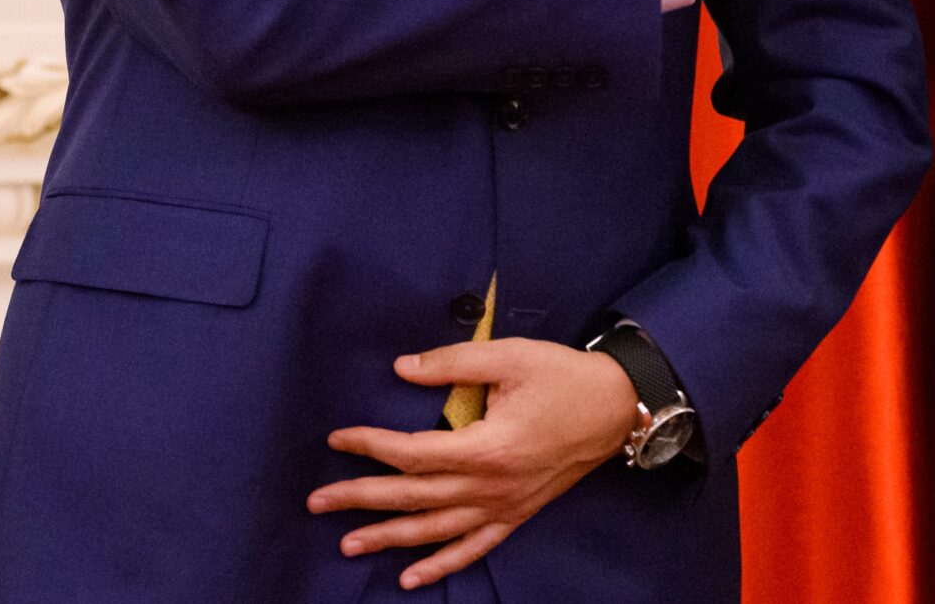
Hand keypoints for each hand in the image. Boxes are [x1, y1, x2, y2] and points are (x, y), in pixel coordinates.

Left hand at [309, 339, 637, 590]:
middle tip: (317, 502)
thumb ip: (453, 363)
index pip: (412, 452)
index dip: (370, 446)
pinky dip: (441, 565)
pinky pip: (473, 548)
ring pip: (436, 531)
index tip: (338, 438)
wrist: (616, 406)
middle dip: (361, 500)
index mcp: (487, 447)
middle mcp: (491, 486)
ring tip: (348, 545)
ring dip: (389, 539)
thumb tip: (402, 367)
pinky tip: (411, 577)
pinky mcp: (516, 514)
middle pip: (413, 498)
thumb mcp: (511, 357)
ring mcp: (504, 506)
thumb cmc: (564, 376)